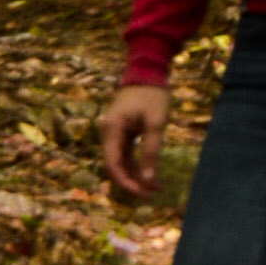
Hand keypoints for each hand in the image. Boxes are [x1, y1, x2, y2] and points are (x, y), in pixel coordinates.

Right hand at [102, 80, 170, 200]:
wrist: (148, 71)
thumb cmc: (153, 95)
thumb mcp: (156, 123)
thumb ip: (151, 150)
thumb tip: (148, 179)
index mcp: (112, 131)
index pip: (113, 165)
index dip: (127, 183)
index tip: (144, 193)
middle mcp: (109, 133)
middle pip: (116, 166)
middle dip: (133, 182)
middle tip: (152, 194)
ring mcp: (115, 133)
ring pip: (122, 162)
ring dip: (136, 176)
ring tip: (156, 187)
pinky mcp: (123, 132)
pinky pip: (126, 154)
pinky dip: (138, 165)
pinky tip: (152, 175)